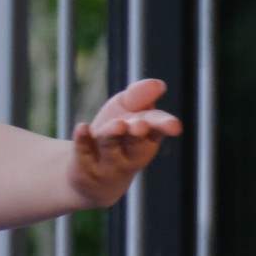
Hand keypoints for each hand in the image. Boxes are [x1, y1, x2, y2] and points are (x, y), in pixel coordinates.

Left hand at [69, 78, 182, 208]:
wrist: (88, 172)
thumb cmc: (116, 134)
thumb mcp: (126, 110)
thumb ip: (139, 97)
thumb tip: (158, 84)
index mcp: (148, 138)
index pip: (157, 129)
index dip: (165, 126)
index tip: (174, 126)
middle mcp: (131, 154)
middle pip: (136, 143)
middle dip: (137, 133)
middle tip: (139, 125)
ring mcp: (108, 164)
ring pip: (110, 148)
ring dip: (112, 135)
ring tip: (117, 125)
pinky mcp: (84, 167)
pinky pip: (84, 153)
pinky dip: (83, 140)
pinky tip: (82, 127)